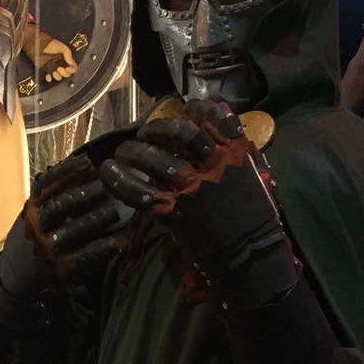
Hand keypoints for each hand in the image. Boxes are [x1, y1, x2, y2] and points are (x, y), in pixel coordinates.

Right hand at [0, 150, 130, 324]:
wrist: (14, 274)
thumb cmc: (33, 234)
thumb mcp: (34, 211)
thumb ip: (53, 194)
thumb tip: (87, 167)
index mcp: (31, 207)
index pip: (46, 185)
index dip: (67, 172)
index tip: (88, 162)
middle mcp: (36, 226)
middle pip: (60, 206)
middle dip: (83, 194)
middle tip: (107, 184)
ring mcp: (47, 248)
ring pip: (72, 232)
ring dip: (94, 220)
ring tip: (115, 212)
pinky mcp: (59, 268)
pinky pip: (82, 257)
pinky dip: (100, 249)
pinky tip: (117, 242)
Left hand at [29, 32, 76, 83]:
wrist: (38, 44)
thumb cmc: (50, 44)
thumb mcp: (62, 47)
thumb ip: (68, 55)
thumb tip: (71, 63)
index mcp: (66, 59)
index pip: (73, 67)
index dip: (71, 69)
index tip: (67, 68)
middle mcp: (61, 64)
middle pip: (67, 74)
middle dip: (64, 73)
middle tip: (59, 68)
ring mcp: (53, 68)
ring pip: (59, 77)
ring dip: (58, 76)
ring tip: (54, 72)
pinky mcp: (46, 70)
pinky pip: (49, 77)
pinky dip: (49, 78)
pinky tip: (48, 76)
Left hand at [98, 99, 296, 306]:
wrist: (252, 254)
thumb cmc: (255, 216)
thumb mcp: (254, 176)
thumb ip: (235, 152)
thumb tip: (219, 126)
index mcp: (235, 155)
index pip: (215, 118)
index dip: (196, 108)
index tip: (184, 108)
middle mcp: (213, 165)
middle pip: (178, 133)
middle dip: (156, 129)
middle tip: (144, 134)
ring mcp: (192, 187)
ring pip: (154, 158)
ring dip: (133, 151)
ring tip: (122, 153)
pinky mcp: (174, 211)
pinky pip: (139, 189)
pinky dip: (119, 178)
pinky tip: (109, 172)